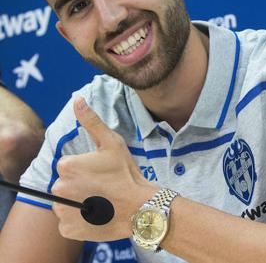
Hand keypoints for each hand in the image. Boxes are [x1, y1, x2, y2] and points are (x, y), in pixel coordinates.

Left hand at [51, 97, 157, 240]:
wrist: (141, 208)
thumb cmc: (128, 174)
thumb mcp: (112, 143)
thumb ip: (91, 121)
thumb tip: (76, 99)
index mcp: (67, 166)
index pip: (68, 166)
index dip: (86, 169)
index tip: (102, 173)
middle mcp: (59, 189)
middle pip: (65, 185)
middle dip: (80, 186)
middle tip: (103, 188)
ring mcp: (62, 211)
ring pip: (66, 204)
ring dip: (79, 203)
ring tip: (102, 202)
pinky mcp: (68, 229)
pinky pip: (69, 222)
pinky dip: (80, 221)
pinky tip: (98, 215)